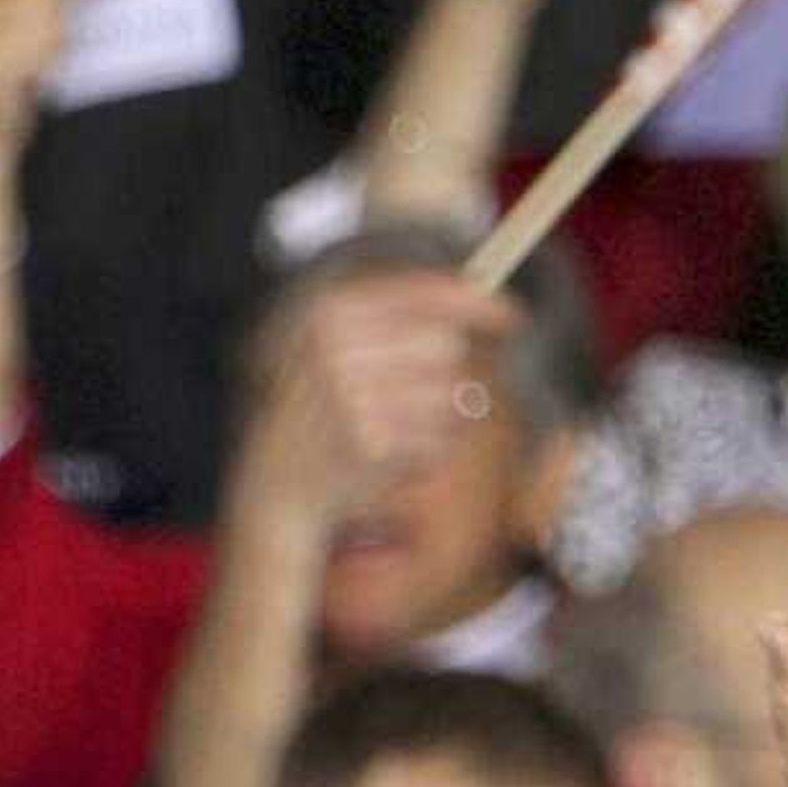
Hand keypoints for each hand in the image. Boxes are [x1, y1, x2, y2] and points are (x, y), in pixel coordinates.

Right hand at [234, 270, 518, 536]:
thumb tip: (492, 302)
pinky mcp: (373, 444)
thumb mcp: (338, 350)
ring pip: (449, 394)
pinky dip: (425, 452)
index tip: (514, 315)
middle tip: (400, 398)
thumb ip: (402, 320)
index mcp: (328, 313)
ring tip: (388, 433)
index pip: (424, 293)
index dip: (478, 303)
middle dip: (440, 372)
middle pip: (445, 346)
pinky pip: (439, 438)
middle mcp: (339, 349)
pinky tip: (385, 459)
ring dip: (433, 417)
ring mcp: (354, 397)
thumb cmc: (318, 417)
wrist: (273, 493)